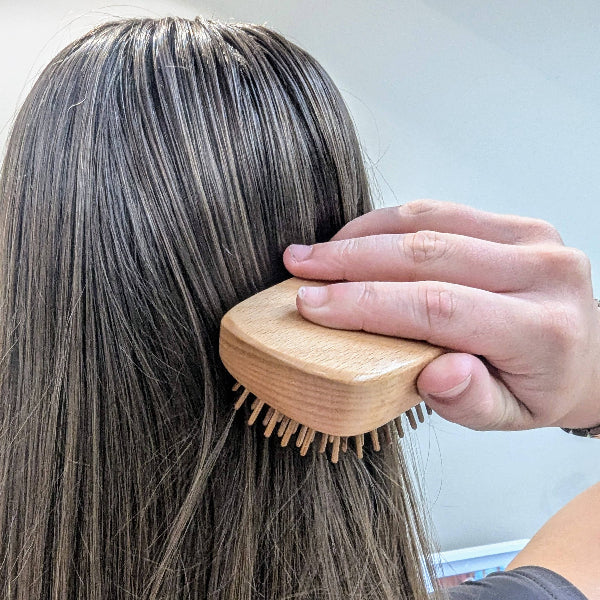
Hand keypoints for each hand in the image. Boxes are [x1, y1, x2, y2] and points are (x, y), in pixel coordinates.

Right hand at [283, 199, 599, 431]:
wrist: (586, 355)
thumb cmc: (538, 388)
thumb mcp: (509, 416)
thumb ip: (472, 401)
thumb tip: (438, 371)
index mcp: (543, 330)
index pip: (438, 307)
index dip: (366, 303)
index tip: (311, 303)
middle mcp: (545, 273)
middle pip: (428, 256)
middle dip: (350, 261)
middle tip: (299, 268)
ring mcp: (534, 239)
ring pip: (430, 224)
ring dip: (363, 236)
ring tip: (316, 251)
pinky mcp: (518, 224)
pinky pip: (442, 212)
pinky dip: (389, 223)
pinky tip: (356, 238)